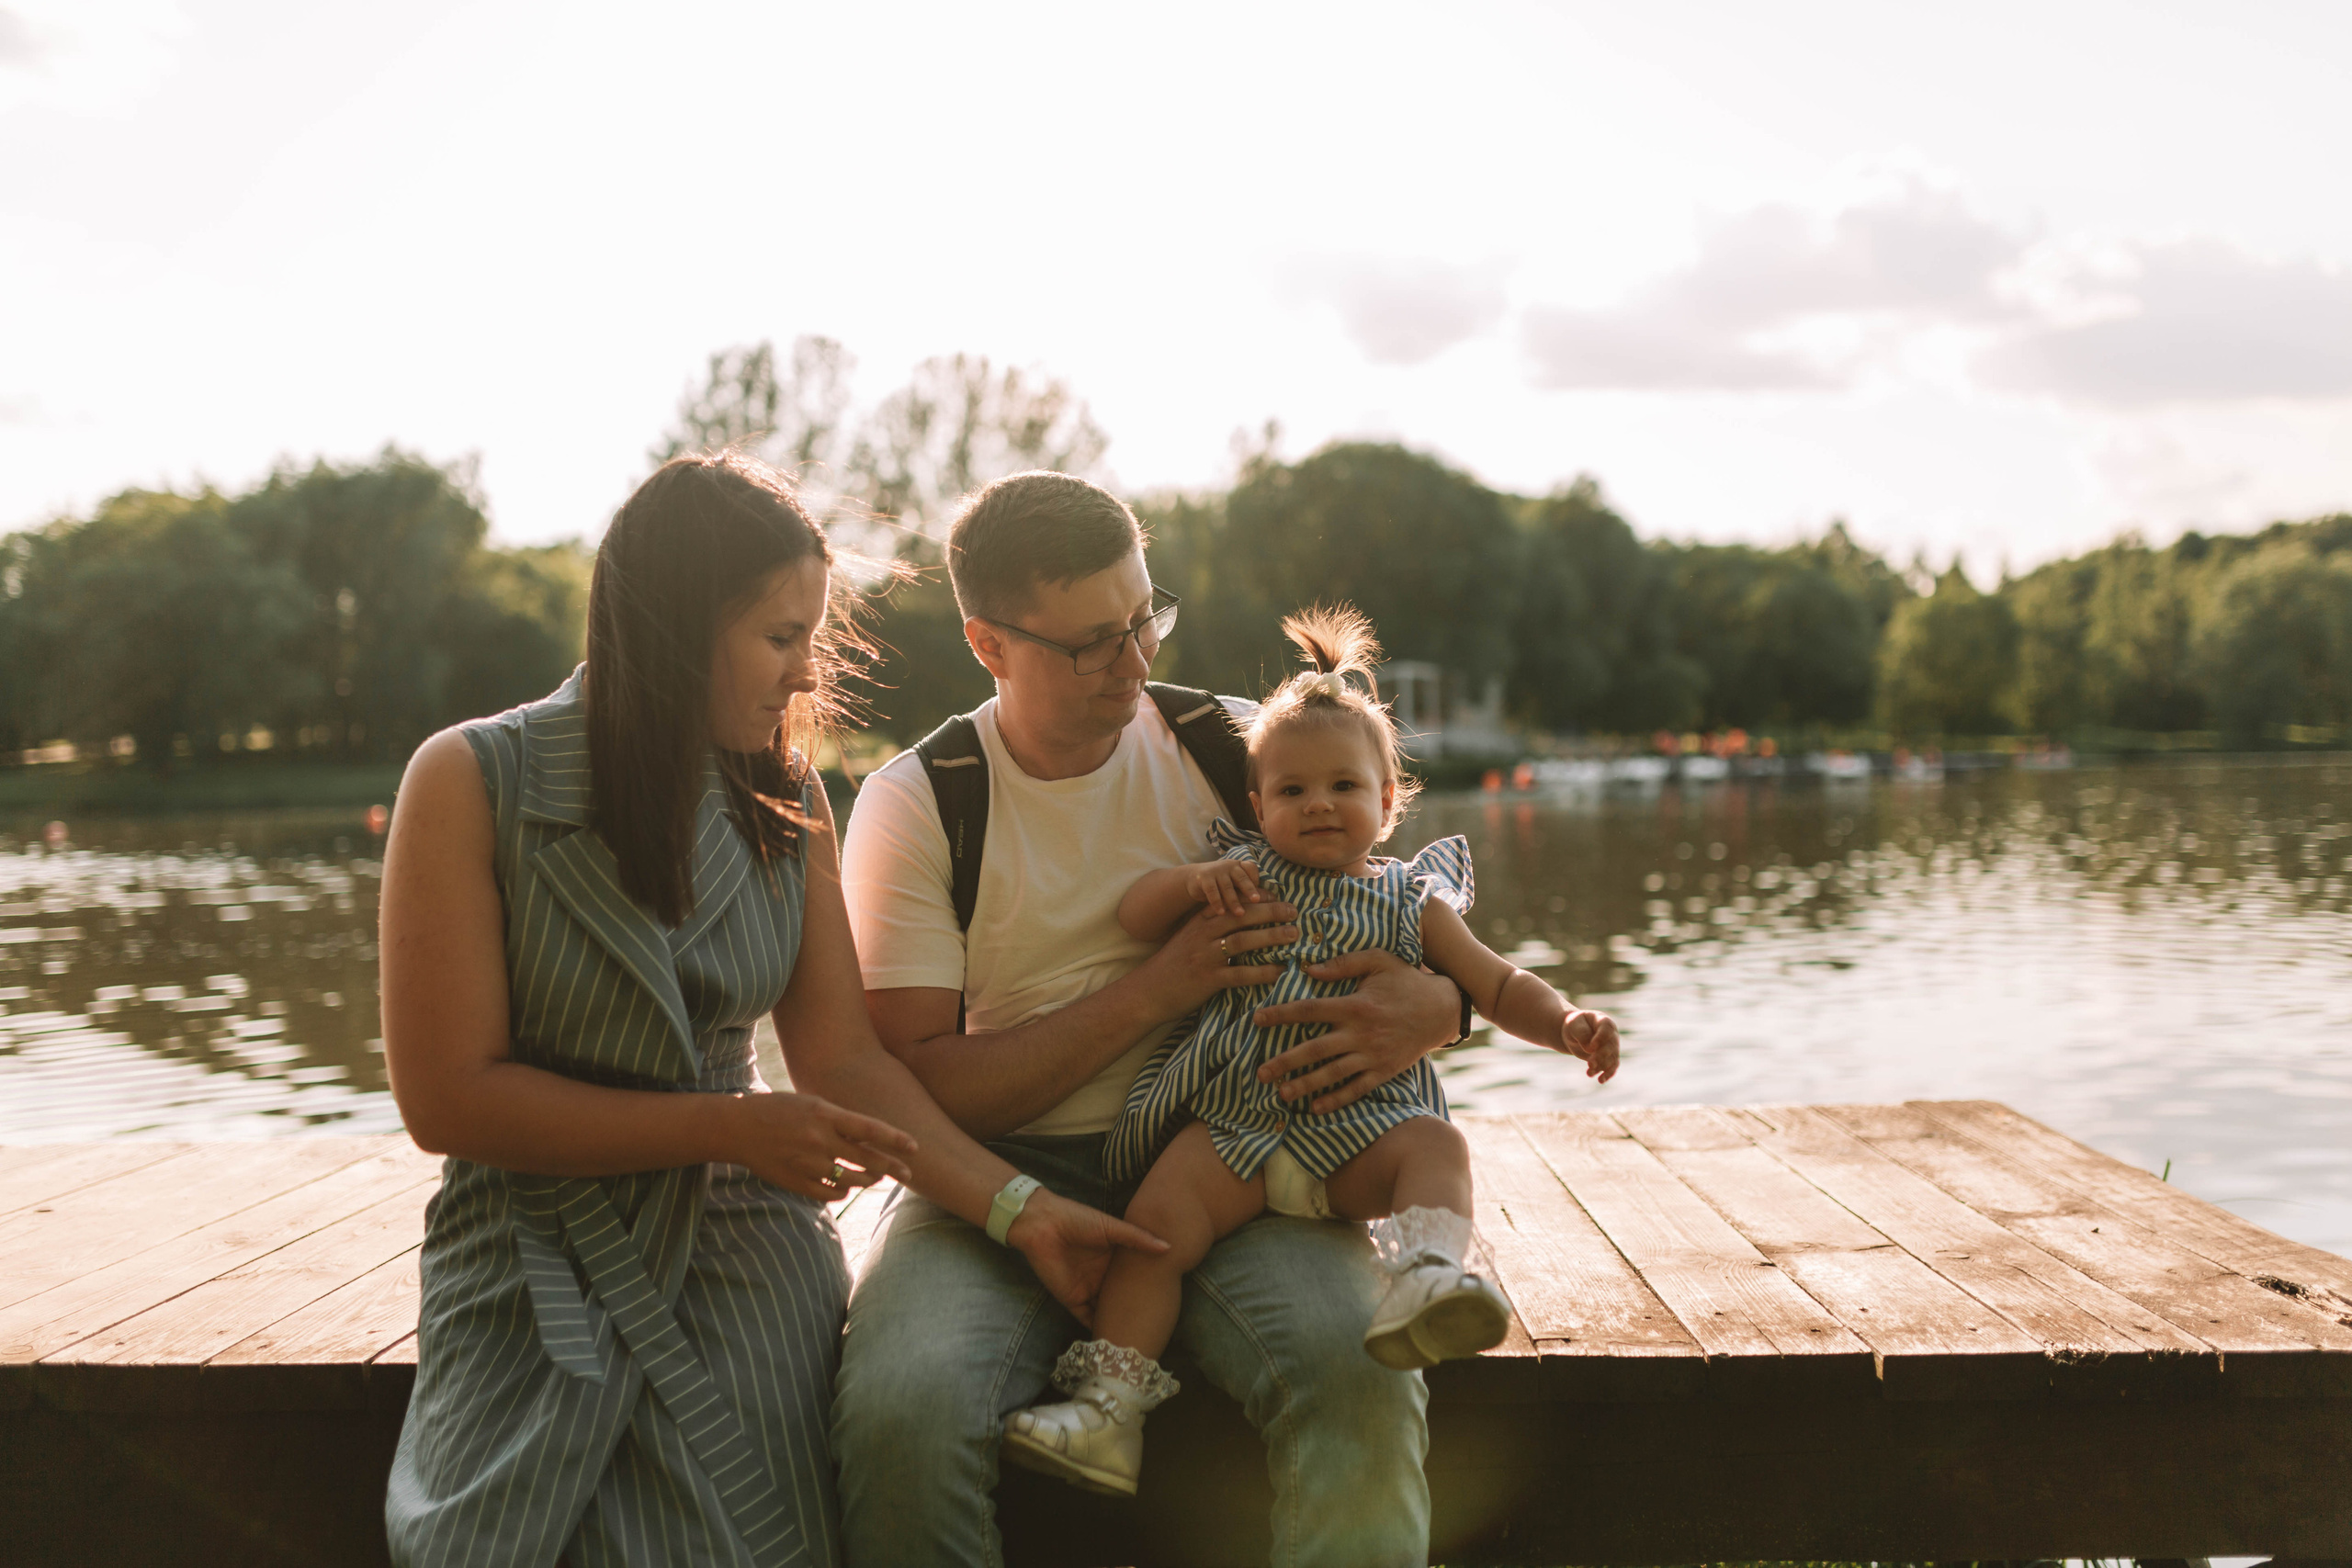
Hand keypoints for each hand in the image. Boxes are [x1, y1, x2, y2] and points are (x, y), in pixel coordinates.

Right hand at [730, 1091, 917, 1201]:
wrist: (738, 1128)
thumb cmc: (780, 1110)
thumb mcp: (812, 1104)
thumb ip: (840, 1120)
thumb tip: (871, 1137)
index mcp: (824, 1114)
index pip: (870, 1129)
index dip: (896, 1139)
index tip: (915, 1147)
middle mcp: (819, 1139)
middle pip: (867, 1159)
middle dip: (893, 1167)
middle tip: (909, 1173)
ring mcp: (808, 1164)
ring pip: (852, 1180)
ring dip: (868, 1180)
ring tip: (875, 1177)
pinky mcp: (797, 1183)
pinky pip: (831, 1194)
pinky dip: (843, 1191)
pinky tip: (845, 1186)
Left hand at [1005, 1189, 1170, 1328]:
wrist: (1044, 1225)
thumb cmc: (1078, 1220)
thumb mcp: (1112, 1228)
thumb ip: (1138, 1239)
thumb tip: (1168, 1247)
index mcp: (1114, 1259)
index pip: (1134, 1277)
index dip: (1148, 1287)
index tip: (1168, 1297)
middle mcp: (1103, 1276)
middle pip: (1121, 1297)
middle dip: (1134, 1308)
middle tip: (1157, 1322)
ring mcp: (1089, 1289)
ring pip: (1106, 1310)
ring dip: (1117, 1321)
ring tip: (1138, 1335)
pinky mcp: (1073, 1300)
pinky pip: (1087, 1318)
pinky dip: (1098, 1329)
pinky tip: (1113, 1339)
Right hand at [1133, 899, 1297, 1016]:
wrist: (1148, 990)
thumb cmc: (1173, 964)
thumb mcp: (1189, 937)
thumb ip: (1211, 927)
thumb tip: (1240, 920)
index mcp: (1201, 921)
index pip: (1234, 903)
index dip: (1258, 898)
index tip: (1278, 897)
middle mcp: (1204, 935)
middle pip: (1243, 917)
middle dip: (1271, 912)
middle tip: (1294, 912)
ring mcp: (1206, 957)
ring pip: (1244, 941)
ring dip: (1272, 937)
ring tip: (1293, 935)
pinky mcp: (1209, 980)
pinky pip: (1241, 974)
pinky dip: (1263, 972)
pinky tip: (1280, 971)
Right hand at [1185, 859, 1264, 917]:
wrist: (1195, 879)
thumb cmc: (1222, 885)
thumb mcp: (1235, 885)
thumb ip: (1248, 891)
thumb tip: (1272, 905)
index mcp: (1240, 866)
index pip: (1251, 869)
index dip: (1256, 880)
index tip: (1262, 896)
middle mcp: (1230, 866)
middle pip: (1242, 877)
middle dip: (1249, 889)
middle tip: (1257, 900)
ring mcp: (1216, 870)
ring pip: (1227, 886)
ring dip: (1234, 901)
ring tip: (1240, 914)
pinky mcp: (1203, 877)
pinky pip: (1212, 890)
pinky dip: (1217, 902)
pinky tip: (1221, 913)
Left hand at [1251, 949, 1457, 1113]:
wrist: (1443, 1009)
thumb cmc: (1407, 980)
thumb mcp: (1379, 960)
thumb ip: (1344, 963)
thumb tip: (1309, 969)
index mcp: (1356, 1004)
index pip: (1310, 1010)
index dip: (1281, 1014)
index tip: (1257, 1019)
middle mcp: (1361, 1033)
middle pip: (1315, 1049)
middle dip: (1285, 1062)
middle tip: (1260, 1073)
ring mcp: (1373, 1055)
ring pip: (1333, 1074)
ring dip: (1305, 1085)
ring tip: (1281, 1094)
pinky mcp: (1384, 1071)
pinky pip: (1357, 1089)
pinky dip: (1336, 1100)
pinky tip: (1315, 1108)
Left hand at [1562, 1008, 1620, 1082]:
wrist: (1575, 1034)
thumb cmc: (1575, 1025)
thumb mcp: (1574, 1025)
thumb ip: (1581, 1033)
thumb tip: (1590, 1049)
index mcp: (1604, 1021)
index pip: (1607, 1029)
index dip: (1601, 1038)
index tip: (1590, 1048)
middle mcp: (1612, 1035)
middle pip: (1611, 1046)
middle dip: (1601, 1056)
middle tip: (1590, 1063)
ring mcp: (1612, 1047)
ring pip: (1611, 1059)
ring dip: (1602, 1067)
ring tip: (1589, 1073)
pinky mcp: (1608, 1058)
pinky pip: (1612, 1067)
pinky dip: (1608, 1074)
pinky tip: (1600, 1080)